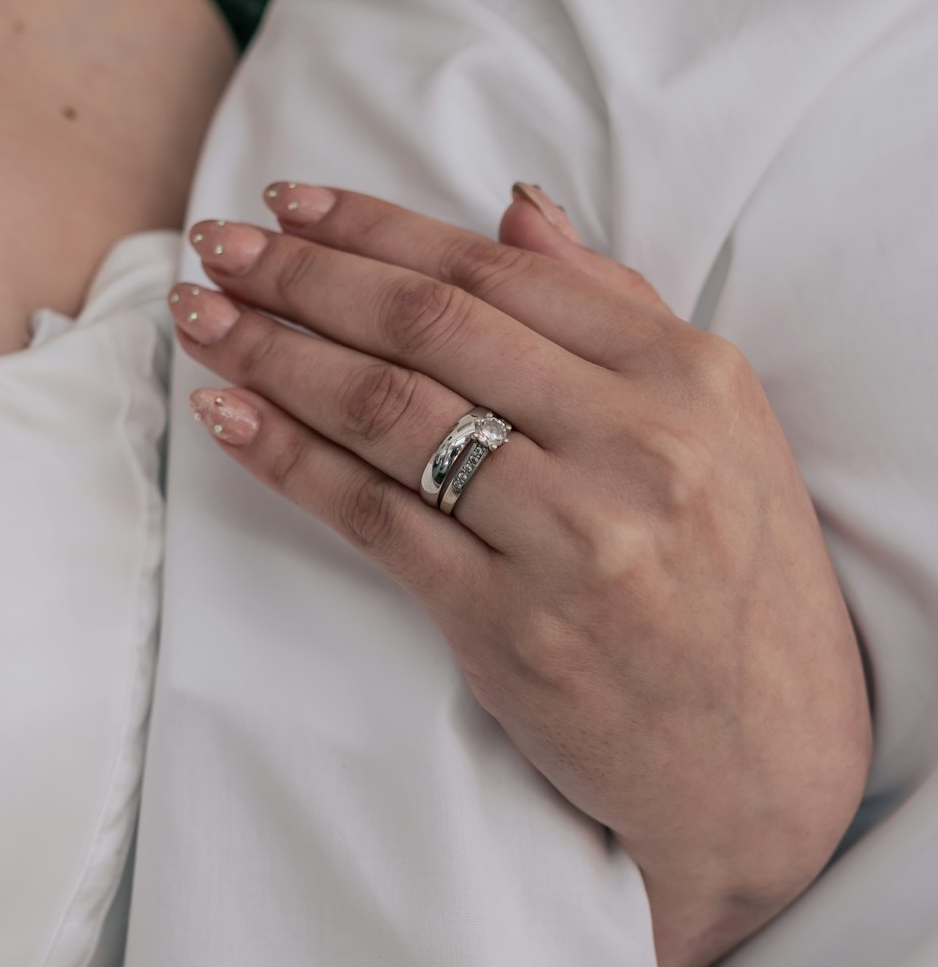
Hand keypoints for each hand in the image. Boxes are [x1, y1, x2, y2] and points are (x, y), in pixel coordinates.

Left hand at [170, 180, 872, 966]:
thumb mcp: (723, 427)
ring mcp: (573, 538)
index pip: (497, 272)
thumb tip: (513, 213)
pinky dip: (288, 458)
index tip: (291, 204)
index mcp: (690, 375)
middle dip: (304, 275)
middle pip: (429, 327)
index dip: (375, 228)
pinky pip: (373, 517)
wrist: (764, 762)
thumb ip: (619, 310)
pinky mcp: (510, 626)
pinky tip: (228, 416)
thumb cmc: (742, 585)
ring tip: (201, 317)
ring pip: (388, 411)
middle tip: (216, 246)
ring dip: (275, 352)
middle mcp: (636, 444)